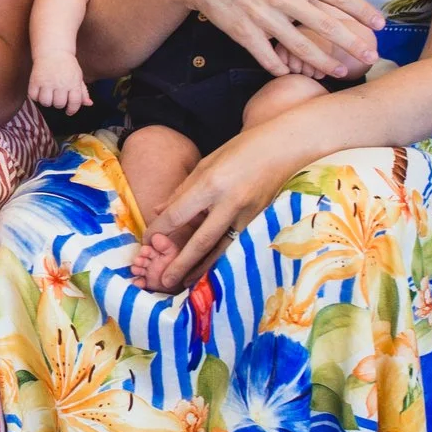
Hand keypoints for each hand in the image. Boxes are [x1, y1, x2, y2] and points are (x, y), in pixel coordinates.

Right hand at [29, 51, 89, 110]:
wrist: (54, 50)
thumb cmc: (67, 66)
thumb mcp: (78, 77)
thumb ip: (83, 92)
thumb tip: (89, 104)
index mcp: (73, 83)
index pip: (75, 103)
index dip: (72, 110)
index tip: (69, 111)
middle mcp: (61, 83)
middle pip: (59, 104)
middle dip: (59, 104)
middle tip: (57, 98)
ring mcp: (47, 82)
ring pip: (46, 102)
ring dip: (47, 101)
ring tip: (48, 95)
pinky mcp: (35, 80)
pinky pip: (33, 96)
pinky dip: (36, 97)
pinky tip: (40, 92)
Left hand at [145, 121, 310, 291]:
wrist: (284, 147)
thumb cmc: (242, 150)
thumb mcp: (207, 163)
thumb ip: (183, 189)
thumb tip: (159, 210)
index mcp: (212, 184)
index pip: (178, 214)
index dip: (160, 231)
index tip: (148, 242)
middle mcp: (230, 203)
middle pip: (201, 240)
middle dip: (181, 263)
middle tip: (165, 281)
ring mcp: (249, 215)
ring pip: (221, 249)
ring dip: (202, 269)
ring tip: (186, 284)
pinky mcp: (261, 222)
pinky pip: (237, 245)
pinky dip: (222, 259)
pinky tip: (211, 269)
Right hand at [175, 0, 382, 80]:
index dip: (361, 9)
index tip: (379, 23)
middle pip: (325, 24)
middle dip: (351, 42)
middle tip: (370, 56)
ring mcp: (263, 16)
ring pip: (299, 45)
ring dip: (322, 61)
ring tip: (340, 71)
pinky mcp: (244, 32)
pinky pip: (266, 56)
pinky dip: (279, 67)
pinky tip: (290, 74)